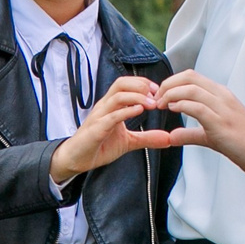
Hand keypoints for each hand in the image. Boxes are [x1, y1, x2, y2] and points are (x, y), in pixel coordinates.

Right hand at [47, 75, 165, 184]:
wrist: (76, 159)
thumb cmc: (98, 146)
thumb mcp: (128, 141)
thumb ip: (147, 138)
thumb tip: (168, 139)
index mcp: (111, 106)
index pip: (126, 84)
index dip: (143, 83)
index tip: (159, 92)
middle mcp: (105, 107)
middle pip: (121, 83)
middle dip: (140, 85)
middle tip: (156, 94)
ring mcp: (99, 117)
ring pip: (117, 96)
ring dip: (137, 97)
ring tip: (152, 104)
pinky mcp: (96, 129)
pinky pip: (111, 116)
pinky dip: (126, 112)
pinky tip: (139, 111)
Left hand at [140, 69, 244, 177]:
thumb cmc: (240, 142)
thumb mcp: (210, 135)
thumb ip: (190, 134)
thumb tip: (171, 137)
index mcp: (220, 94)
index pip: (191, 76)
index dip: (171, 82)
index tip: (159, 95)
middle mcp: (222, 96)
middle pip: (189, 77)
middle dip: (167, 85)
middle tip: (156, 99)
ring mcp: (223, 107)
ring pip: (191, 89)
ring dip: (170, 94)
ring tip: (161, 105)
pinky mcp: (221, 122)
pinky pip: (197, 107)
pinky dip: (181, 105)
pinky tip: (172, 110)